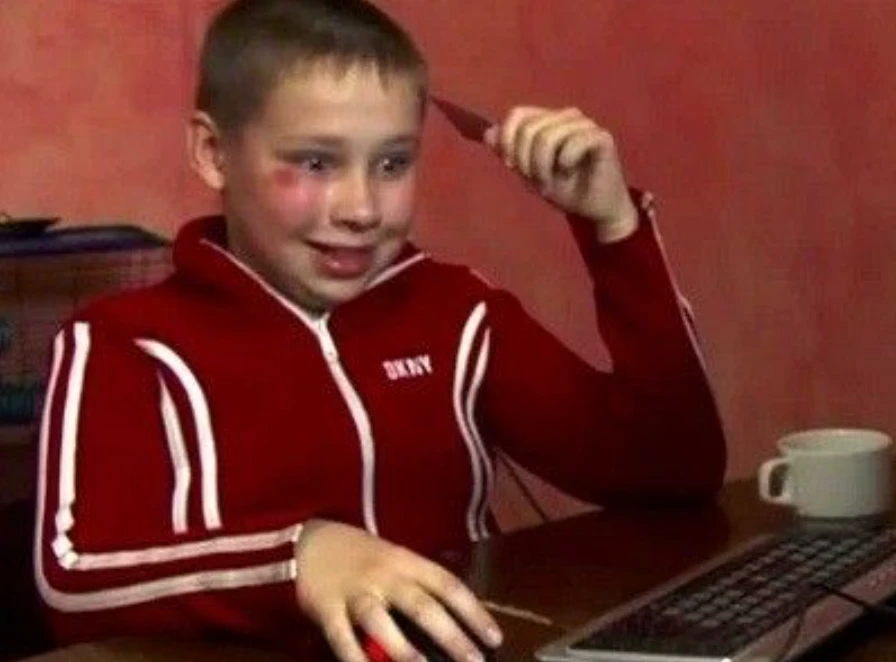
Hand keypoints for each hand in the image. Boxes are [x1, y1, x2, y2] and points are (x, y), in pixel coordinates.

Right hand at [294, 520, 502, 661]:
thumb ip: (418, 587)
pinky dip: (354, 658)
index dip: (473, 611)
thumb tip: (453, 624)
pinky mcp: (326, 608)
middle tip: (473, 661)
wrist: (308, 538)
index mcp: (407, 561)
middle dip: (450, 636)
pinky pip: (341, 637)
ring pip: (380, 621)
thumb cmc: (361, 555)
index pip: (448, 585)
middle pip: (422, 605)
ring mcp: (355, 591)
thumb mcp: (395, 560)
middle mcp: (385, 575)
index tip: (494, 638)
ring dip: (403, 648)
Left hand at [484, 106, 638, 242]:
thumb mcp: (529, 173)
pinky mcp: (601, 136)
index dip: (508, 140)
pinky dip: (565, 163)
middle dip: (526, 161)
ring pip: (548, 137)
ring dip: (543, 167)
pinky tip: (571, 172)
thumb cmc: (565, 189)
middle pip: (529, 128)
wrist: (595, 209)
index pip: (517, 114)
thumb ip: (509, 152)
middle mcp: (565, 116)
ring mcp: (584, 124)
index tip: (512, 166)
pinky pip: (573, 143)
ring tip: (552, 182)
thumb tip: (488, 133)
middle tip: (537, 181)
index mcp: (547, 120)